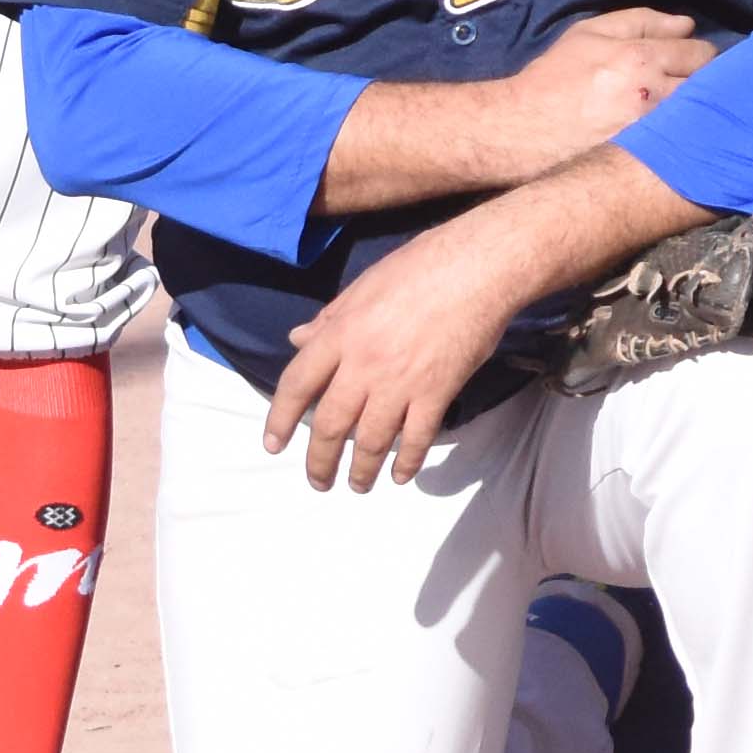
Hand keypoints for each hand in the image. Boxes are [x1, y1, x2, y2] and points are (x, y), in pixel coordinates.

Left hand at [264, 221, 539, 490]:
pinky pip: (416, 438)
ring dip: (360, 470)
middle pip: (330, 425)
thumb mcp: (362, 286)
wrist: (479, 268)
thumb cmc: (421, 266)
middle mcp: (363, 365)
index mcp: (339, 335)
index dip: (279, 419)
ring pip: (370, 440)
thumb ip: (329, 318)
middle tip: (318, 481)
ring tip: (357, 485)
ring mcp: (400, 382)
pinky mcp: (436, 392)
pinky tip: (401, 475)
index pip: (296, 385)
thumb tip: (298, 339)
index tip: (273, 445)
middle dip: (319, 461)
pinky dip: (407, 462)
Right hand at [499, 4, 709, 157]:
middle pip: (712, 86)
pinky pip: (685, 146)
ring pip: (703, 118)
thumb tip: (688, 25)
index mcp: (641, 57)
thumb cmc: (554, 77)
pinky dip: (687, 139)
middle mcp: (653, 95)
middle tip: (696, 88)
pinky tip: (678, 138)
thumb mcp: (589, 33)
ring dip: (701, 113)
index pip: (701, 52)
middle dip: (709, 84)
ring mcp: (652, 133)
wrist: (520, 131)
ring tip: (689, 114)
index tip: (692, 63)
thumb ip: (641, 21)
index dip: (700, 56)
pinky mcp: (646, 163)